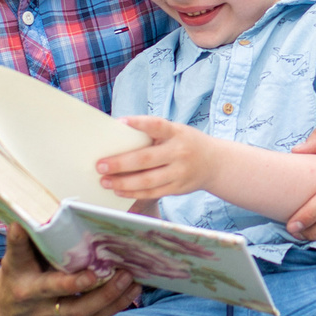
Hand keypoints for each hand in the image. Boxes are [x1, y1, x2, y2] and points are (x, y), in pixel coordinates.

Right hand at [0, 227, 135, 315]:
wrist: (4, 310)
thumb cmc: (16, 274)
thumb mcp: (15, 256)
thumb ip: (26, 239)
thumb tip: (36, 210)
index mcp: (22, 278)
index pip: (23, 259)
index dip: (28, 245)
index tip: (36, 232)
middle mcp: (37, 301)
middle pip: (61, 295)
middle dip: (84, 284)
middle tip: (112, 270)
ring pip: (84, 312)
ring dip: (110, 296)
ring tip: (130, 278)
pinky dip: (116, 304)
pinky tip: (133, 289)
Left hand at [96, 117, 212, 199]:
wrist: (215, 163)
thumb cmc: (186, 143)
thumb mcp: (176, 132)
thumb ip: (153, 134)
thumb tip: (117, 136)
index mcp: (177, 133)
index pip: (157, 125)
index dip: (139, 123)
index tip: (120, 122)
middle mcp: (179, 152)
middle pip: (146, 159)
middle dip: (120, 163)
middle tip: (100, 166)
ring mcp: (179, 173)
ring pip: (147, 181)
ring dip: (123, 183)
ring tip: (105, 182)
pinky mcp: (177, 188)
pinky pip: (152, 193)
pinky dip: (133, 193)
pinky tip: (119, 191)